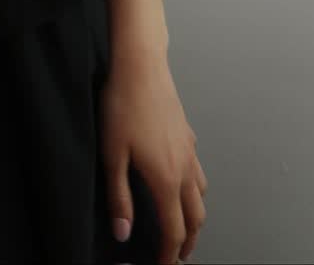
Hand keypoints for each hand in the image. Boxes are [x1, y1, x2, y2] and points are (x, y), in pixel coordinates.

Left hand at [99, 52, 207, 264]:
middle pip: (195, 217)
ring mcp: (189, 150)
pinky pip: (198, 171)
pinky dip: (195, 188)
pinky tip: (181, 180)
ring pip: (201, 195)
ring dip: (194, 216)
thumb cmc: (122, 106)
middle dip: (187, 241)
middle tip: (177, 255)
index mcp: (166, 179)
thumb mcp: (112, 153)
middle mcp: (184, 168)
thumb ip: (119, 196)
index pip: (174, 229)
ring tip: (182, 224)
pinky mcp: (187, 134)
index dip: (169, 253)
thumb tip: (124, 232)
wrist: (140, 66)